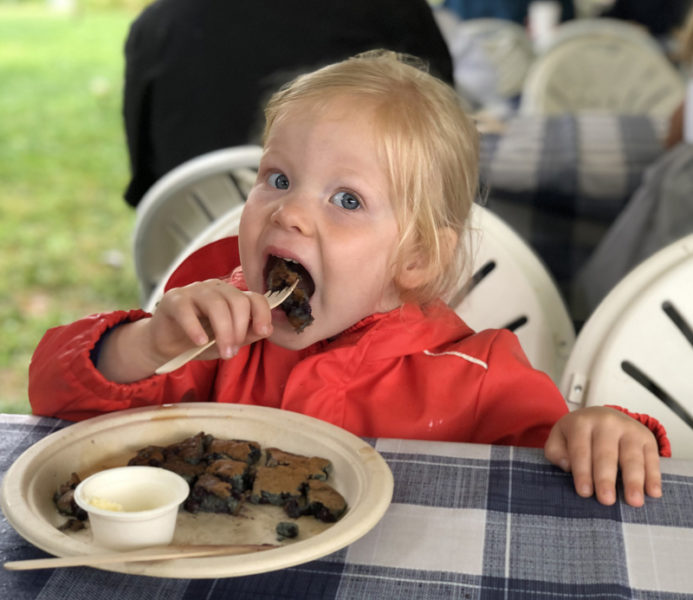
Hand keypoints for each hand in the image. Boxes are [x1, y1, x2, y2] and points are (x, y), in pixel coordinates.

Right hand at [148, 279, 273, 361]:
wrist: (167, 344)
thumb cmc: (201, 340)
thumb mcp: (228, 341)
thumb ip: (247, 334)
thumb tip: (266, 330)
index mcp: (233, 296)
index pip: (255, 297)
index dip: (262, 313)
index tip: (262, 332)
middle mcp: (216, 289)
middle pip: (237, 301)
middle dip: (239, 329)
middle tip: (232, 351)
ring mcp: (195, 291)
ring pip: (216, 304)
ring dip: (223, 331)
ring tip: (222, 353)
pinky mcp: (174, 299)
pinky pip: (187, 310)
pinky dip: (196, 328)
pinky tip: (200, 342)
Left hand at [544, 406, 661, 506]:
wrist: (602, 417)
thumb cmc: (578, 435)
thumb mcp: (560, 438)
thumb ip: (556, 452)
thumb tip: (567, 466)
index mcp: (581, 423)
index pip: (580, 450)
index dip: (582, 472)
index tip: (584, 493)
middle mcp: (606, 422)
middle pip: (606, 454)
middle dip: (606, 478)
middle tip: (606, 500)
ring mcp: (629, 428)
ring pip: (631, 456)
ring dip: (633, 480)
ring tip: (633, 501)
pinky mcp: (647, 437)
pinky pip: (652, 458)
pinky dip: (653, 476)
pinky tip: (652, 492)